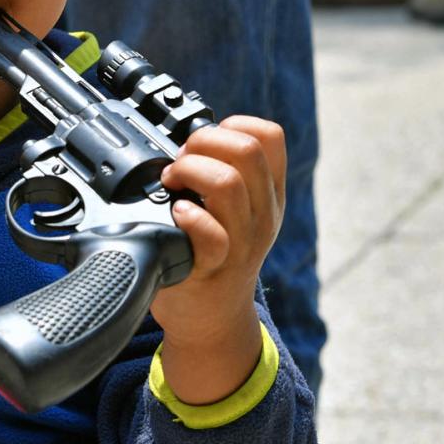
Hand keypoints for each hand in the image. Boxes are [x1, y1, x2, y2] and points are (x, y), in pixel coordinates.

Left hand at [150, 116, 285, 401]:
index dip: (233, 125)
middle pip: (247, 150)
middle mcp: (263, 215)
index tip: (207, 141)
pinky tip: (176, 216)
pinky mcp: (215, 269)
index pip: (270, 136)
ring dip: (189, 172)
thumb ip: (225, 174)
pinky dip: (189, 217)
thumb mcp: (237, 212)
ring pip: (228, 183)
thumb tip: (190, 136)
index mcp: (269, 193)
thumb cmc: (214, 255)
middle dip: (204, 142)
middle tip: (181, 161)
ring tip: (172, 184)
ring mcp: (243, 243)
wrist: (212, 318)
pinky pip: (212, 235)